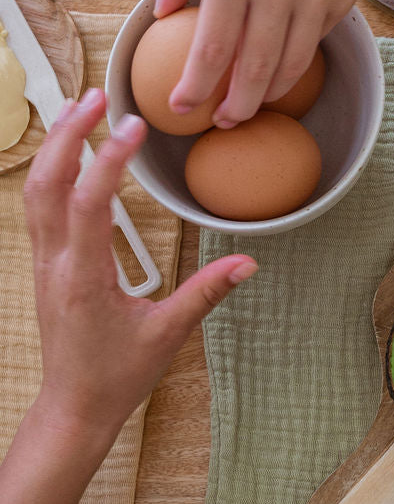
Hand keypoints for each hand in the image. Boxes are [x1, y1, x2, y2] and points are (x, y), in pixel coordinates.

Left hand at [24, 89, 256, 451]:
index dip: (109, 159)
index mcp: (83, 278)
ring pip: (36, 191)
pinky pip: (39, 207)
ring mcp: (44, 262)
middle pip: (47, 183)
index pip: (90, 203)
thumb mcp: (167, 335)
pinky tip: (70, 154)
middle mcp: (55, 263)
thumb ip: (206, 293)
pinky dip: (52, 171)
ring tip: (80, 110)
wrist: (75, 406)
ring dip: (56, 147)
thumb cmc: (115, 376)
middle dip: (69, 135)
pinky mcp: (45, 265)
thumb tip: (246, 263)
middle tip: (96, 97)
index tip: (134, 126)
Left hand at [152, 0, 392, 127]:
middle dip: (234, 107)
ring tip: (248, 107)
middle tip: (219, 122)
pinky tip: (278, 73)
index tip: (180, 107)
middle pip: (252, 69)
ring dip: (266, 96)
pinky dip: (294, 66)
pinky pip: (313, 44)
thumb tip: (163, 11)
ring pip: (289, 67)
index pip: (212, 46)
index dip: (195, 86)